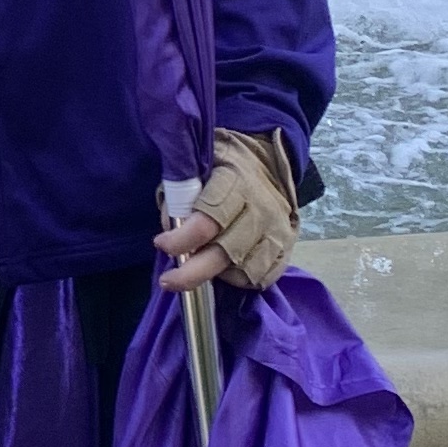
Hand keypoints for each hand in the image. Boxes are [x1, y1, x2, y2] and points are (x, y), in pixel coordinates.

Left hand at [157, 128, 299, 294]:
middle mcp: (260, 210)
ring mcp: (277, 232)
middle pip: (226, 252)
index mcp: (236, 182)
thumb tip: (169, 230)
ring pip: (244, 270)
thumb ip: (180, 194)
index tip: (161, 243)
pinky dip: (238, 280)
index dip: (182, 238)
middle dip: (192, 272)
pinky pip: (260, 278)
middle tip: (168, 281)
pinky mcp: (286, 250)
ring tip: (199, 267)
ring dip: (216, 276)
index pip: (208, 220)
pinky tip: (223, 269)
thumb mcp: (198, 165)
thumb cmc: (224, 166)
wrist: (268, 165)